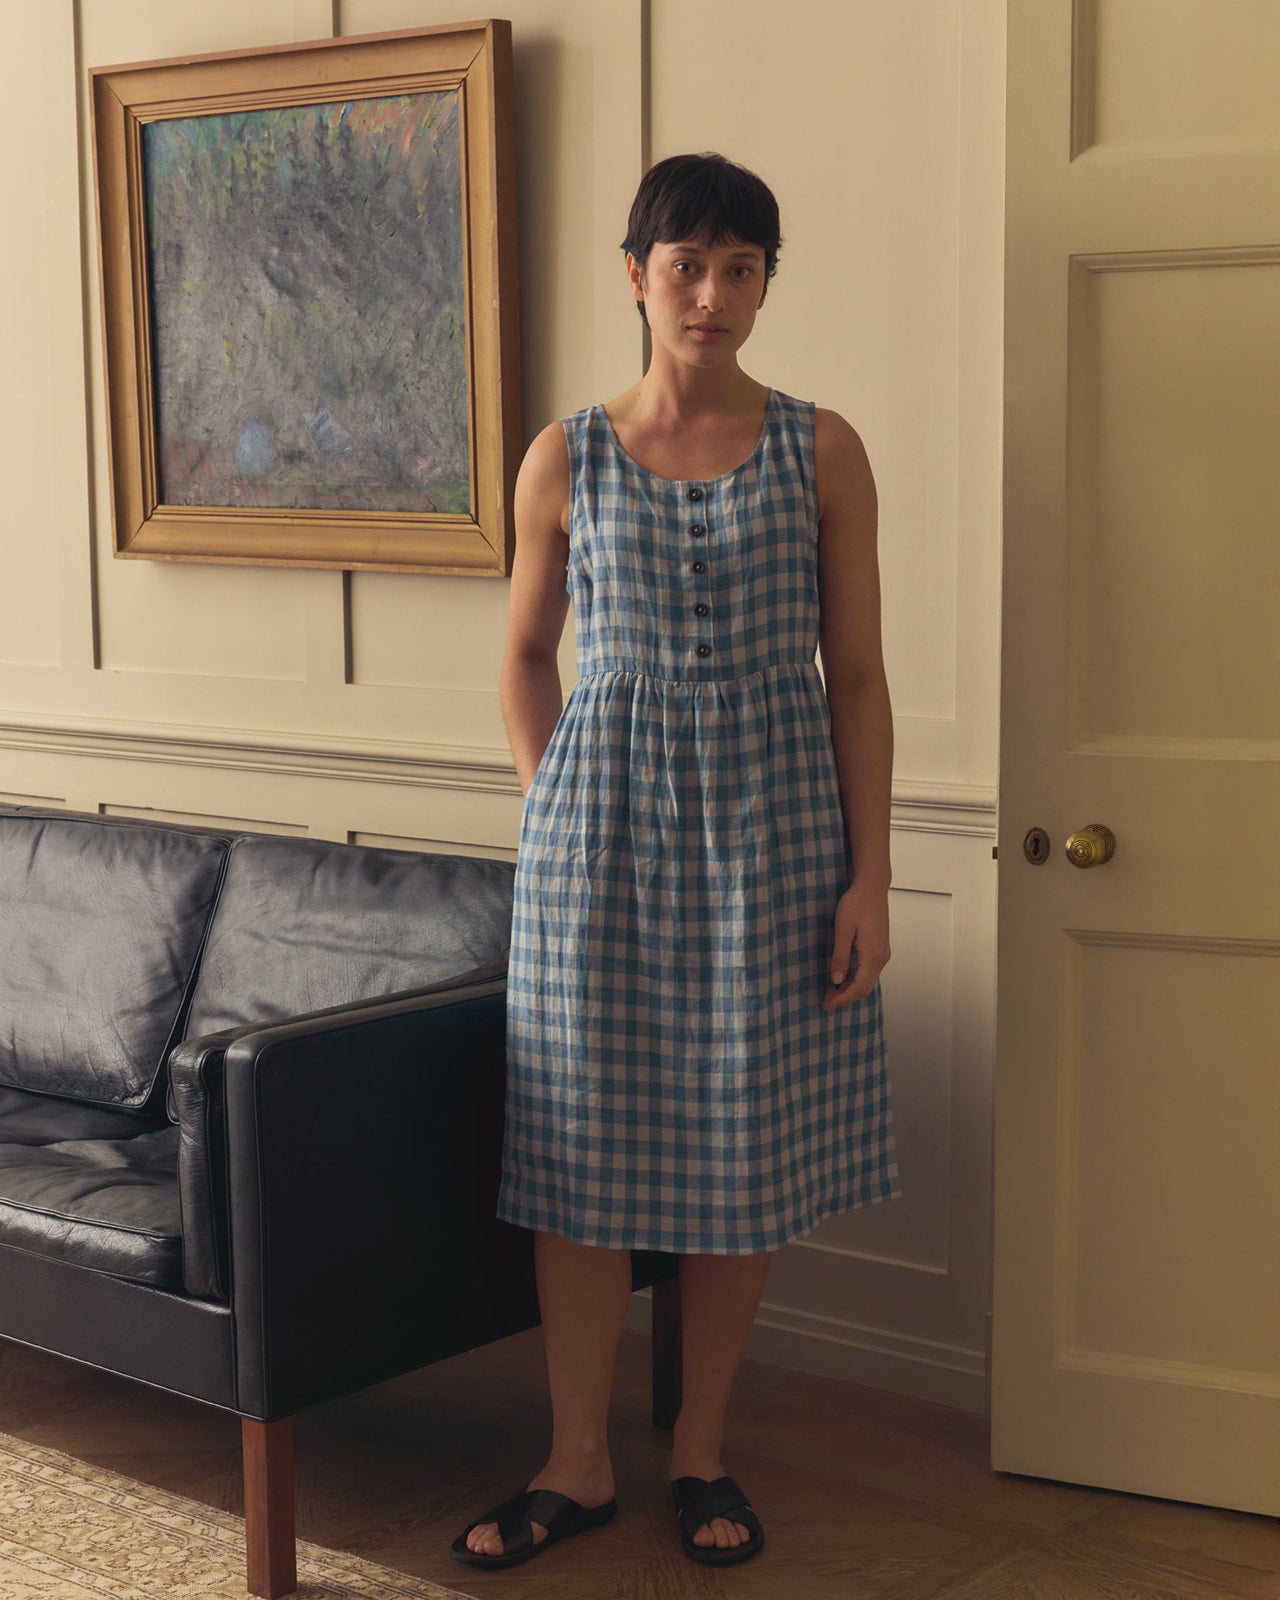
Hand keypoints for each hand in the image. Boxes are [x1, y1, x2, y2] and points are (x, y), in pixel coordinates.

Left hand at [822, 878, 889, 1009]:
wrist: (872, 887)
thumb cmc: (856, 904)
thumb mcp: (843, 930)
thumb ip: (840, 956)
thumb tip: (837, 980)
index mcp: (873, 955)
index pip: (859, 987)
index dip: (842, 998)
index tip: (827, 1003)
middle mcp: (882, 957)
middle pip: (866, 988)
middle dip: (846, 997)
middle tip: (827, 1000)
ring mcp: (883, 953)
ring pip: (868, 981)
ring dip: (851, 989)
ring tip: (832, 991)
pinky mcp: (880, 948)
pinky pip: (870, 971)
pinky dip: (857, 979)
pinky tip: (844, 978)